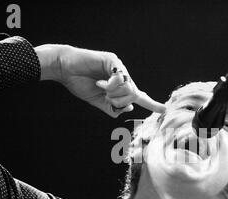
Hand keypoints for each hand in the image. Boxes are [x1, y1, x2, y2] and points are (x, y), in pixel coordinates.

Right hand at [35, 44, 164, 116]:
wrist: (64, 70)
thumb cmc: (79, 84)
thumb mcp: (97, 101)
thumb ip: (112, 107)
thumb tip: (129, 109)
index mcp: (119, 85)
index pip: (138, 95)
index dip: (151, 102)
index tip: (164, 109)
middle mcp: (122, 75)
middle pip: (134, 95)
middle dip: (120, 101)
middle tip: (106, 97)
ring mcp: (118, 67)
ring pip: (129, 89)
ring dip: (114, 94)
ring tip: (100, 87)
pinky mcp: (113, 60)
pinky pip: (121, 78)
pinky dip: (110, 85)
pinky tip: (99, 82)